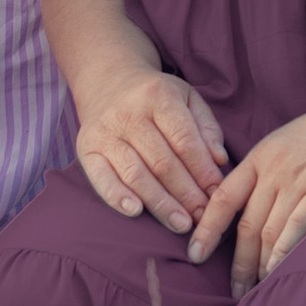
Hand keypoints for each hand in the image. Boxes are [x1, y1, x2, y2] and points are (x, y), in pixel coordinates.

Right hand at [75, 70, 229, 235]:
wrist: (107, 80)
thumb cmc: (155, 97)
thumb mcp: (186, 98)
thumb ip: (207, 128)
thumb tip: (219, 160)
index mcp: (158, 97)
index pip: (185, 141)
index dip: (203, 171)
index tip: (217, 195)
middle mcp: (129, 114)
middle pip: (162, 163)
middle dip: (186, 194)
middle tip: (204, 217)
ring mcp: (105, 132)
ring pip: (136, 175)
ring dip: (160, 204)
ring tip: (181, 224)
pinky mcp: (86, 148)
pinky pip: (101, 178)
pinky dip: (117, 197)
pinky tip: (136, 212)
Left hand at [187, 91, 305, 289]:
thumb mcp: (291, 142)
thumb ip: (272, 171)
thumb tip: (257, 206)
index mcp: (262, 156)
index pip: (223, 197)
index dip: (206, 228)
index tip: (194, 254)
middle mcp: (275, 167)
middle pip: (246, 223)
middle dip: (237, 263)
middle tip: (234, 292)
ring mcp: (300, 177)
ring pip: (269, 230)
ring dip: (260, 266)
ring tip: (257, 291)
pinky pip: (298, 225)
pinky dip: (285, 253)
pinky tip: (279, 273)